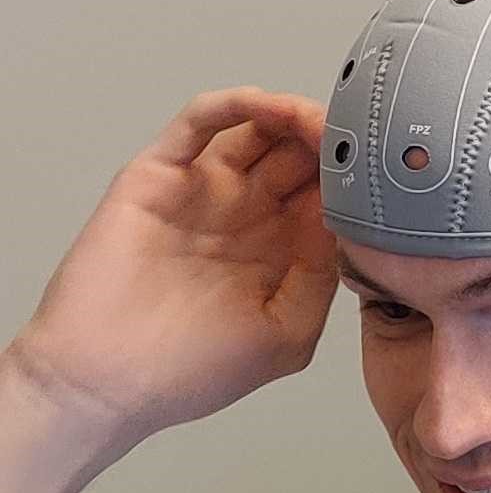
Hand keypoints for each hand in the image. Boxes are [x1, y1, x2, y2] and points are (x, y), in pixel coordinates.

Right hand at [7, 89, 338, 455]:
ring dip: (292, 114)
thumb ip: (324, 276)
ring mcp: (205, 189)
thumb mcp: (287, 333)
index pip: (334, 191)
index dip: (361, 173)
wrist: (100, 387)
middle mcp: (249, 211)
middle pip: (303, 153)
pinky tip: (265, 108)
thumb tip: (354, 222)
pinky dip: (234, 105)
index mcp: (285, 246)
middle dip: (334, 137)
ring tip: (316, 117)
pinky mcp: (159, 175)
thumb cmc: (189, 372)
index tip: (388, 162)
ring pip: (258, 129)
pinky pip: (198, 123)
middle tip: (359, 128)